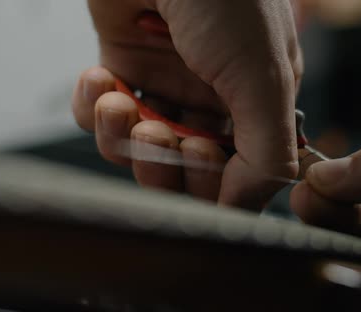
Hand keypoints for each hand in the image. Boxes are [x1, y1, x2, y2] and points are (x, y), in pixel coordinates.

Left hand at [72, 0, 302, 208]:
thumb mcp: (262, 72)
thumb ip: (267, 146)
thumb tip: (251, 202)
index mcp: (257, 100)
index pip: (238, 172)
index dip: (214, 180)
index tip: (199, 157)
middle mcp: (212, 97)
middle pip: (184, 168)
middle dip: (167, 161)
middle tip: (163, 134)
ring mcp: (165, 83)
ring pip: (138, 148)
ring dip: (123, 135)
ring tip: (120, 101)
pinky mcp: (121, 67)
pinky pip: (101, 115)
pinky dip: (93, 107)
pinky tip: (99, 78)